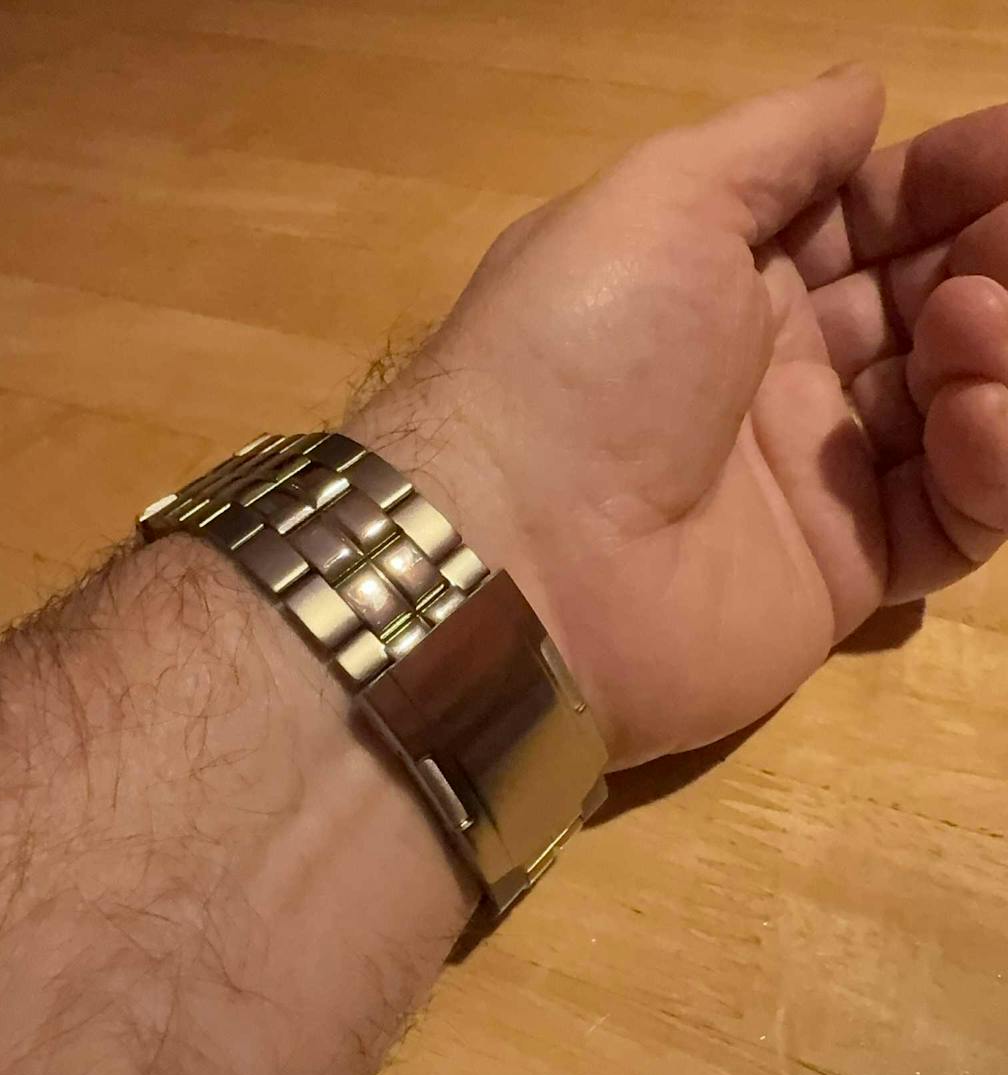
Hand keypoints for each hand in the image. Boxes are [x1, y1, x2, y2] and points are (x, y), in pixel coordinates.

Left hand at [349, 67, 1007, 765]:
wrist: (520, 560)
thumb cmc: (581, 355)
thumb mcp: (661, 201)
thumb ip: (772, 145)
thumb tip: (861, 92)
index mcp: (723, 280)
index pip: (865, 218)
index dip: (945, 183)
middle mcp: (773, 376)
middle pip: (921, 306)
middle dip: (986, 262)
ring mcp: (809, 480)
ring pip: (949, 408)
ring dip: (993, 355)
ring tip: (978, 328)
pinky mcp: (839, 576)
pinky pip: (949, 519)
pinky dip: (987, 466)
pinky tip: (971, 416)